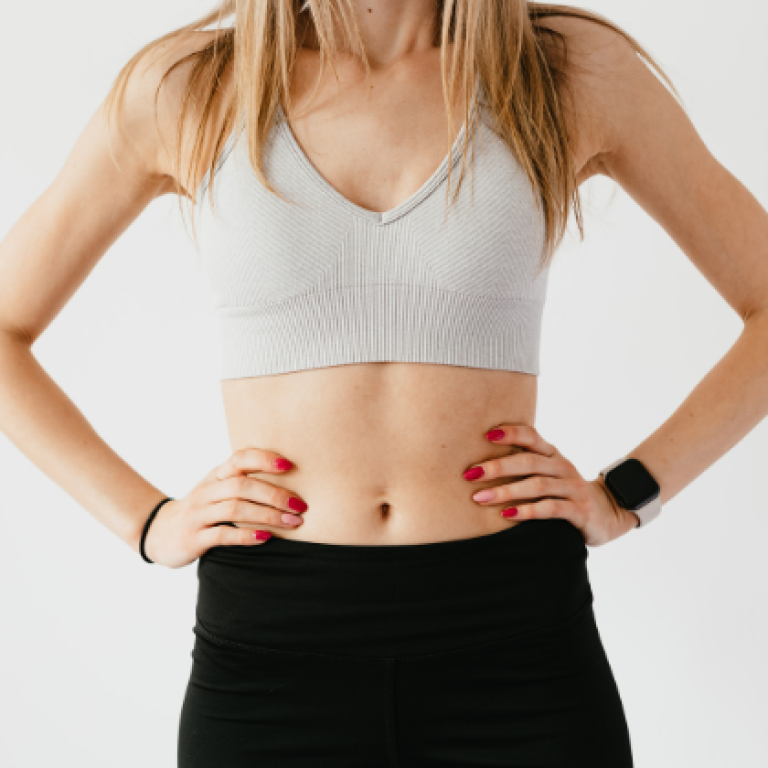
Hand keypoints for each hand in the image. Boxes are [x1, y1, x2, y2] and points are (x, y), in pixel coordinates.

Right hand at [143, 448, 307, 567]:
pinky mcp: (193, 538)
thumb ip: (244, 483)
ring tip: (292, 523)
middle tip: (300, 506)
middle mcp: (207, 491)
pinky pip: (222, 535)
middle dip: (275, 495)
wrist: (160, 533)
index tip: (290, 466)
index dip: (264, 459)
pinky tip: (265, 538)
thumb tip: (290, 479)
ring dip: (267, 516)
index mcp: (216, 476)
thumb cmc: (203, 509)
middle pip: (242, 486)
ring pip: (235, 509)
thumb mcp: (218, 490)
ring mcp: (198, 514)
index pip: (240, 459)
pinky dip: (246, 536)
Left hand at [462, 424, 638, 545]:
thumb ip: (521, 465)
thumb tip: (477, 462)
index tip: (485, 435)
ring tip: (480, 497)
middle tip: (470, 474)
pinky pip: (551, 508)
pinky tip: (507, 515)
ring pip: (537, 485)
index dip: (511, 433)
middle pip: (528, 462)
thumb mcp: (546, 473)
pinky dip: (527, 511)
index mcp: (552, 454)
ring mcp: (573, 488)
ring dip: (506, 491)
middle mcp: (562, 466)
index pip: (531, 436)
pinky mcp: (580, 510)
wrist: (607, 513)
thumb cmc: (562, 491)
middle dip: (497, 467)